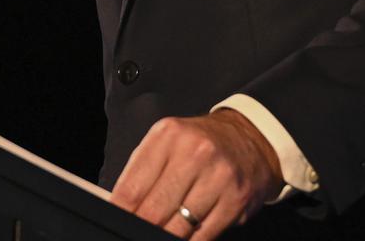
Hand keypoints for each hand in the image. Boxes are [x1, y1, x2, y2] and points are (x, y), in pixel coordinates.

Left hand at [110, 108, 283, 237]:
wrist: (248, 140)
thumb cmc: (200, 145)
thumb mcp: (168, 143)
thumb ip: (142, 172)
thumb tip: (119, 209)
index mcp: (169, 135)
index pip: (132, 187)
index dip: (120, 214)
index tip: (116, 224)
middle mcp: (194, 152)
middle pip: (152, 211)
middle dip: (141, 228)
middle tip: (134, 233)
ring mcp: (217, 176)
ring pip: (177, 228)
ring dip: (164, 237)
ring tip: (159, 233)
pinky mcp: (235, 199)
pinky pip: (202, 236)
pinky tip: (184, 237)